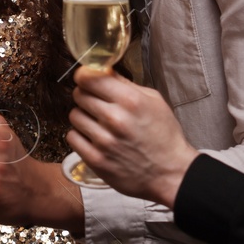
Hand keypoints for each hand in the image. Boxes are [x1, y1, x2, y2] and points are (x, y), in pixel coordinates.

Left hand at [68, 67, 198, 206]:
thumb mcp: (154, 101)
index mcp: (130, 100)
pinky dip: (80, 136)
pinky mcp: (96, 160)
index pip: (88, 77)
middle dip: (86, 95)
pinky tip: (94, 138)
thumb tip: (103, 69)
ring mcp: (103, 141)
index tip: (87, 79)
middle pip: (79, 94)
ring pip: (74, 115)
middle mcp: (114, 119)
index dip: (85, 76)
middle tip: (97, 103)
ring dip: (84, 116)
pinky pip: (72, 137)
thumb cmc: (164, 136)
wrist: (171, 174)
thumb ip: (126, 84)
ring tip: (99, 123)